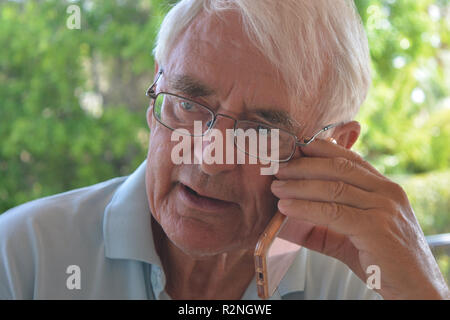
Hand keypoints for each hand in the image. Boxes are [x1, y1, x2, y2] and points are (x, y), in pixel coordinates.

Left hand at [271, 139, 449, 298]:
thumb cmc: (383, 259)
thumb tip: (285, 220)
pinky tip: (287, 208)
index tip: (296, 148)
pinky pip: (334, 212)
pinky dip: (306, 208)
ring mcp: (383, 208)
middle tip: (279, 170)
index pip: (349, 159)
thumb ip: (321, 224)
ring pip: (334, 188)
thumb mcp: (350, 236)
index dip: (321, 150)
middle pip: (338, 168)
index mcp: (383, 187)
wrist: (416, 287)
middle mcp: (386, 192)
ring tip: (278, 188)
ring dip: (300, 186)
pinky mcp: (376, 228)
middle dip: (304, 166)